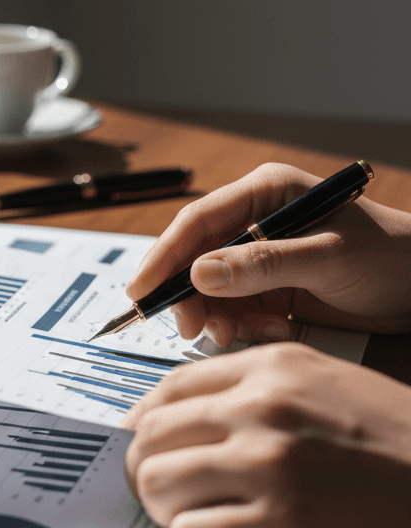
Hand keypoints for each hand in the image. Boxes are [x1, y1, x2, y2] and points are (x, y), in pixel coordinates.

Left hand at [122, 344, 410, 527]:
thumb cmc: (393, 434)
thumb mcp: (323, 379)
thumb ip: (249, 384)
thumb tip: (172, 412)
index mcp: (270, 367)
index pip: (166, 388)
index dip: (145, 422)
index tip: (147, 445)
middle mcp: (262, 409)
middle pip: (151, 436)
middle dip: (144, 467)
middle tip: (159, 488)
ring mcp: (271, 467)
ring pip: (158, 484)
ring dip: (162, 507)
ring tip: (187, 516)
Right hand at [126, 162, 410, 346]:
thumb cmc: (392, 257)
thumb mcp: (328, 258)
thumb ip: (262, 265)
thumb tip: (198, 274)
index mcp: (265, 194)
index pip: (197, 222)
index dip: (163, 256)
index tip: (141, 291)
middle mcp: (255, 222)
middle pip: (194, 258)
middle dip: (188, 295)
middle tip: (192, 326)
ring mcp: (259, 257)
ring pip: (208, 289)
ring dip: (216, 315)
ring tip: (237, 333)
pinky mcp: (268, 289)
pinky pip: (232, 309)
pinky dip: (240, 326)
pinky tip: (269, 329)